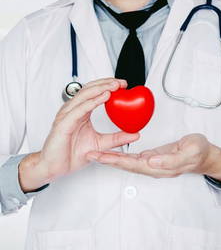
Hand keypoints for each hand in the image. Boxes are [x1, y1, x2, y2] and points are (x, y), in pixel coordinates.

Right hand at [19, 78, 139, 191]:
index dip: (108, 86)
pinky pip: (79, 110)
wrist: (55, 167)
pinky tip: (103, 97)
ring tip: (114, 86)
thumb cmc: (71, 154)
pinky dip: (92, 102)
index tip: (124, 85)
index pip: (95, 93)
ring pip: (84, 96)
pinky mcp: (64, 124)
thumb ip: (117, 138)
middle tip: (121, 82)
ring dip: (100, 89)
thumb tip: (135, 134)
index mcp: (81, 113)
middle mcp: (73, 111)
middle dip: (106, 83)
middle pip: (90, 90)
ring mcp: (67, 116)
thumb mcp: (101, 144)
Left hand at [87, 134, 220, 181]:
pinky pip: (134, 157)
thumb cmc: (200, 152)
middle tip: (90, 154)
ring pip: (128, 161)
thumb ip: (171, 159)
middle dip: (107, 160)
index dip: (116, 160)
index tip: (101, 156)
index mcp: (160, 167)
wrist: (206, 154)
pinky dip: (121, 153)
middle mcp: (154, 167)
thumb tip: (150, 162)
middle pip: (126, 165)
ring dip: (111, 158)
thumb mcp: (189, 152)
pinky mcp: (154, 157)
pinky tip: (114, 150)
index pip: (133, 164)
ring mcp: (153, 163)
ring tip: (96, 153)